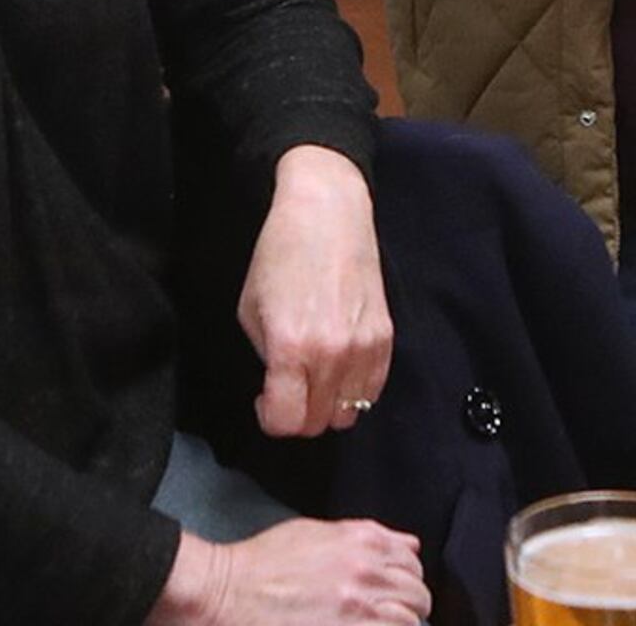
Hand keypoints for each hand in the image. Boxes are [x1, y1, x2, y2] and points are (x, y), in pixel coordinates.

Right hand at [152, 522, 428, 625]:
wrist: (229, 592)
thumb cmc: (264, 564)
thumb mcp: (316, 533)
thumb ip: (368, 536)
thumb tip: (408, 546)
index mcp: (363, 540)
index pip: (413, 562)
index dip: (406, 579)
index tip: (394, 592)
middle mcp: (367, 571)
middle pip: (417, 594)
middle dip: (408, 606)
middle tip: (388, 616)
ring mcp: (360, 606)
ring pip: (411, 620)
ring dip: (401, 625)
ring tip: (375, 625)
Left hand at [240, 146, 390, 437]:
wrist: (327, 213)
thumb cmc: (280, 254)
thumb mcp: (250, 309)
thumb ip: (265, 357)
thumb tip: (278, 385)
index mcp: (291, 348)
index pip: (286, 421)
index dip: (270, 418)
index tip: (265, 401)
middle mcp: (331, 355)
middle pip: (317, 423)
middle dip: (297, 414)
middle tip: (287, 390)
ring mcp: (364, 348)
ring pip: (350, 413)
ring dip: (328, 405)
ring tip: (315, 378)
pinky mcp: (386, 338)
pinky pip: (373, 390)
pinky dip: (354, 389)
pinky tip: (338, 365)